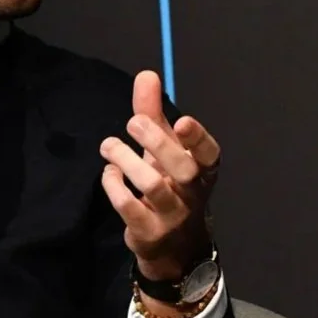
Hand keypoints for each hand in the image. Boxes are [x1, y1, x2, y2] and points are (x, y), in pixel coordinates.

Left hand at [99, 70, 221, 282]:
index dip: (197, 138)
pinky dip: (114, 185)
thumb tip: (147, 75)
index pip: (208, 153)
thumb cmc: (169, 185)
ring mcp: (172, 215)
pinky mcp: (149, 232)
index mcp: (203, 169)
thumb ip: (154, 113)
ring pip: (152, 186)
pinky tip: (109, 173)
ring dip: (126, 160)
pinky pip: (129, 207)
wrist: (173, 243)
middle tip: (132, 123)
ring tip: (109, 146)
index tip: (181, 121)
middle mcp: (193, 193)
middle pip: (181, 168)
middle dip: (156, 142)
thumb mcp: (163, 149)